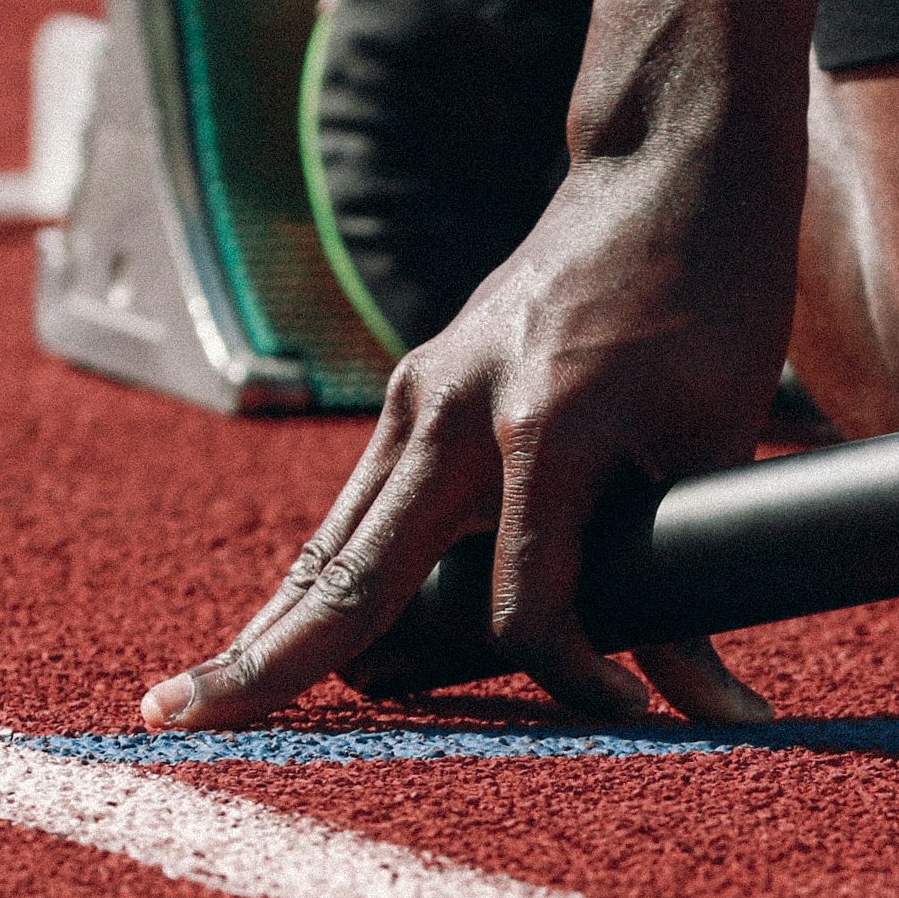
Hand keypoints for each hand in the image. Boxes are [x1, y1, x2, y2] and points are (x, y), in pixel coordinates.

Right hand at [138, 140, 797, 727]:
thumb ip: (698, 571)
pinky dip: (323, 574)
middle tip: (178, 725)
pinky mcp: (418, 388)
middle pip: (354, 576)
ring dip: (275, 626)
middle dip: (273, 663)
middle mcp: (455, 411)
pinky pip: (360, 503)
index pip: (525, 607)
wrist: (668, 172)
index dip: (577, 680)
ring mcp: (423, 393)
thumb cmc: (713, 299)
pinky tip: (280, 632)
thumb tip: (710, 705)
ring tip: (196, 703)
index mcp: (543, 427)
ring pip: (336, 541)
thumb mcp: (719, 438)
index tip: (632, 717)